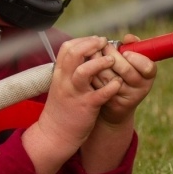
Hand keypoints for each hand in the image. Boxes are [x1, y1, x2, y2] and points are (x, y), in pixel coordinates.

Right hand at [22, 36, 122, 173]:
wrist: (54, 134)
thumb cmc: (61, 108)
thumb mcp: (61, 85)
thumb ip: (69, 71)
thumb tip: (84, 57)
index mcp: (59, 74)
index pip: (67, 48)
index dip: (82, 40)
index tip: (95, 40)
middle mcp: (65, 81)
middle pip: (74, 54)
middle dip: (91, 45)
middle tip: (104, 43)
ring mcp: (75, 93)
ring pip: (83, 71)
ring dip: (100, 63)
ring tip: (112, 60)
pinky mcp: (85, 107)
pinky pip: (99, 94)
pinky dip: (110, 87)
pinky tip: (118, 84)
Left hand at [96, 33, 156, 125]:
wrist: (118, 100)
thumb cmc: (126, 72)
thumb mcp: (134, 61)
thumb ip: (133, 47)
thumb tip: (128, 37)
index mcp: (148, 76)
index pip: (147, 67)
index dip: (136, 58)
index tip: (125, 51)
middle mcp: (139, 88)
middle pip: (125, 70)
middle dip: (112, 55)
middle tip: (104, 45)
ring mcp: (124, 96)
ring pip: (108, 76)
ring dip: (98, 61)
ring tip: (94, 51)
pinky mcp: (109, 101)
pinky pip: (97, 83)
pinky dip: (91, 72)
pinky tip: (88, 64)